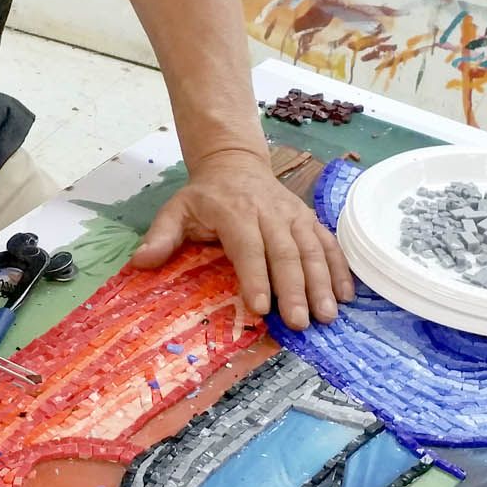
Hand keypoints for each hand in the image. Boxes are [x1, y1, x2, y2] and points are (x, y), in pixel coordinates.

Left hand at [129, 150, 353, 326]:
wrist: (235, 163)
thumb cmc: (205, 196)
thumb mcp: (176, 209)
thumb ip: (161, 236)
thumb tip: (140, 262)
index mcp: (235, 212)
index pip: (248, 247)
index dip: (255, 277)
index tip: (260, 308)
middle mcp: (269, 213)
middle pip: (285, 252)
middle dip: (294, 289)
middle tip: (299, 323)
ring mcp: (293, 215)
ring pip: (312, 249)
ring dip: (321, 283)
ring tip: (327, 315)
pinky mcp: (308, 220)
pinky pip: (328, 243)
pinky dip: (339, 268)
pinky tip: (346, 296)